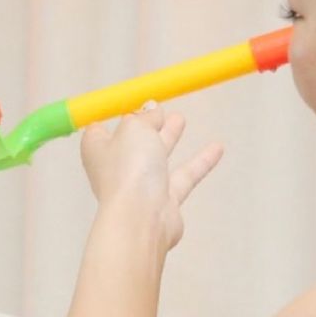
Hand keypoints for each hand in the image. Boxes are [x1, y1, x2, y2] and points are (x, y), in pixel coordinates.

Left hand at [80, 104, 223, 251]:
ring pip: (157, 156)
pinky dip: (200, 161)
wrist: (141, 217)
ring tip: (181, 120)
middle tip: (161, 108)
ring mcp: (140, 184)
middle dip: (147, 123)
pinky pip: (184, 175)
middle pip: (133, 140)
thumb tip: (151, 109)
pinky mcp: (164, 199)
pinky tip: (217, 148)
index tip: (132, 99)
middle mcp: (116, 167)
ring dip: (169, 137)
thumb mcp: (135, 128)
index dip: (116, 112)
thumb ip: (145, 117)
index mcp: (98, 148)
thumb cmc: (129, 171)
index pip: (101, 127)